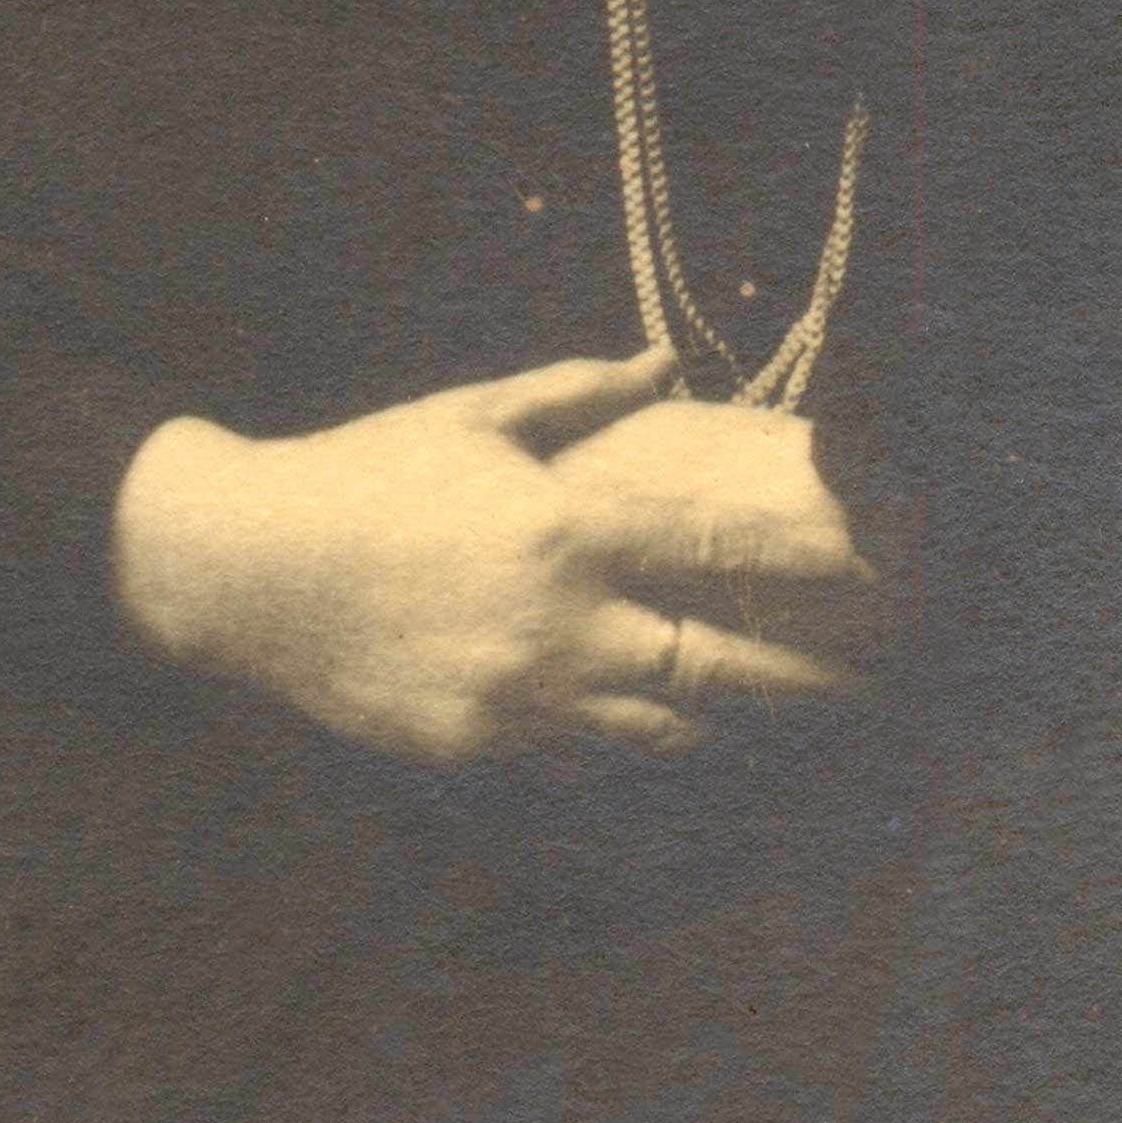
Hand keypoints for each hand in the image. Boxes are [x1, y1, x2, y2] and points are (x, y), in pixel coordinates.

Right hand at [112, 350, 881, 767]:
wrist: (242, 566)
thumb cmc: (363, 472)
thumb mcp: (469, 416)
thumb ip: (577, 392)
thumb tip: (663, 362)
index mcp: (564, 527)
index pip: (717, 547)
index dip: (806, 559)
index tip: (878, 567)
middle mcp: (558, 622)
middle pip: (719, 669)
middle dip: (804, 684)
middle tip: (870, 691)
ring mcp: (520, 697)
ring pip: (663, 732)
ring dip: (730, 729)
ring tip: (792, 730)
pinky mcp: (481, 747)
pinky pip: (587, 760)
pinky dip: (638, 750)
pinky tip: (679, 744)